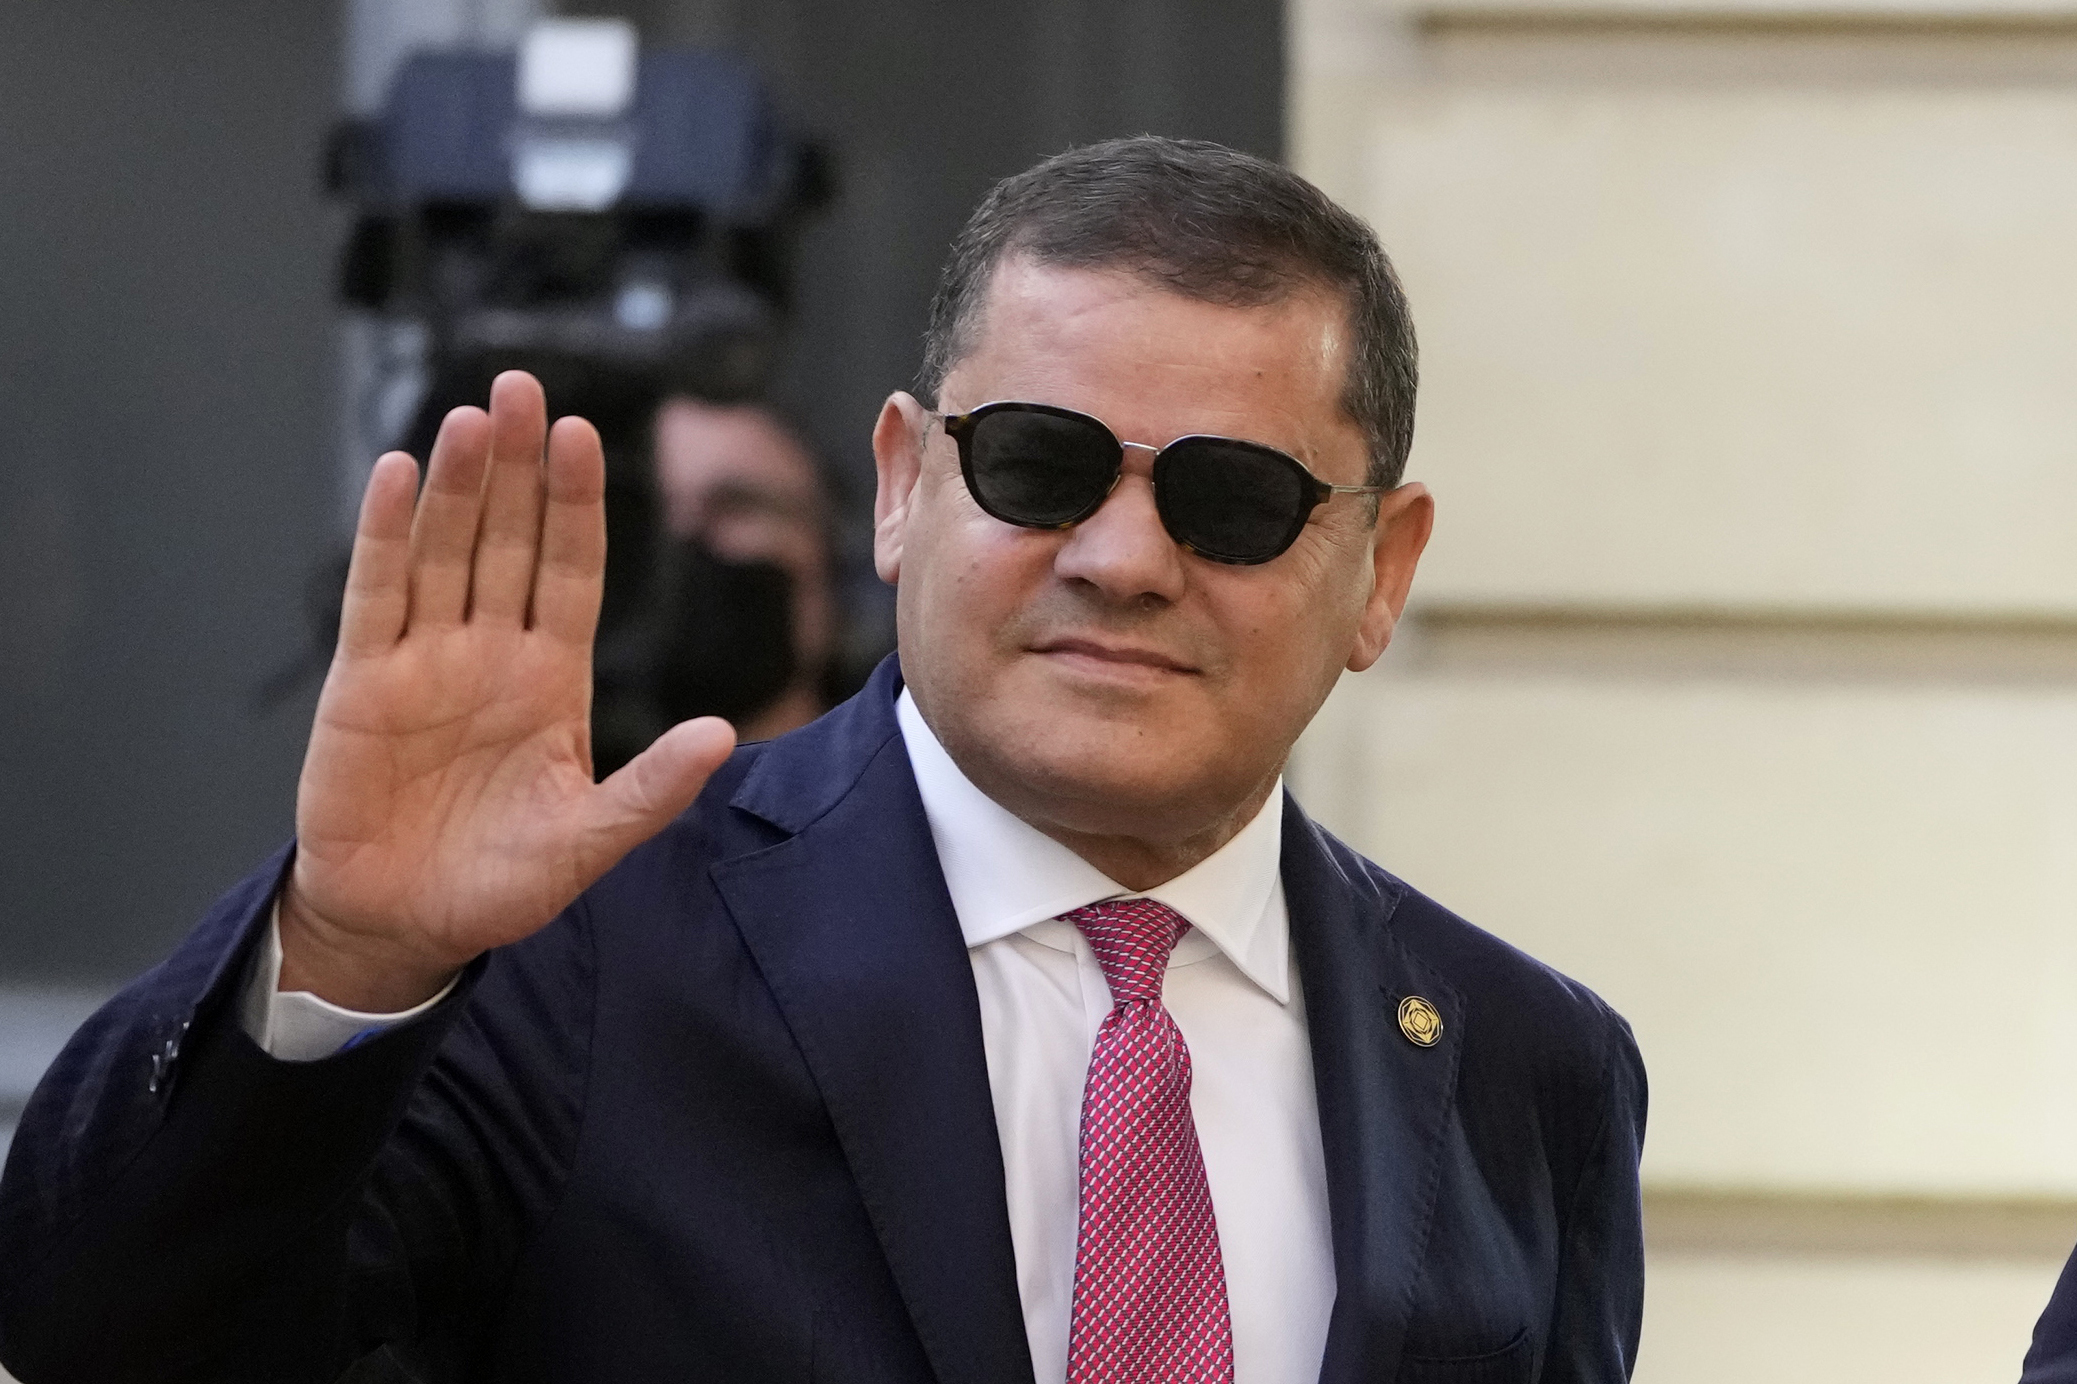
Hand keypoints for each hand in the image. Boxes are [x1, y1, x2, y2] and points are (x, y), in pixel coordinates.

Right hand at [279, 372, 736, 1010]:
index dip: (577, 505)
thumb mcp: (589, 840)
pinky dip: (387, 535)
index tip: (586, 437)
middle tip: (525, 386)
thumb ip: (651, 790)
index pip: (570, 570)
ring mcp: (425, 659)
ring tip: (475, 416)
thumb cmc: (498, 884)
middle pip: (508, 539)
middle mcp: (490, 653)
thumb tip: (721, 737)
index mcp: (551, 678)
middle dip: (519, 465)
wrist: (405, 924)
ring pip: (446, 550)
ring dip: (460, 484)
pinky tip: (399, 474)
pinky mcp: (363, 681)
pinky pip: (378, 594)